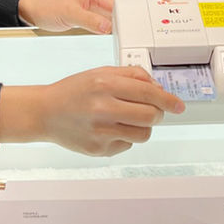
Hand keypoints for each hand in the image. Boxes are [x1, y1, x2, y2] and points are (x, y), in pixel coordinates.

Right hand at [0, 66, 184, 155]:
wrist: (45, 112)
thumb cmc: (75, 91)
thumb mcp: (101, 72)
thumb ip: (132, 75)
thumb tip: (159, 87)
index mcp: (105, 84)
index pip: (149, 93)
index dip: (168, 100)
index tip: (179, 106)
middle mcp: (103, 108)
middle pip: (151, 116)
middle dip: (158, 113)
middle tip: (153, 111)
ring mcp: (100, 132)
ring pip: (143, 134)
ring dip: (143, 127)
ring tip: (128, 119)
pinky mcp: (98, 150)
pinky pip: (127, 145)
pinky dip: (126, 137)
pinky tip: (110, 128)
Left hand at [18, 0, 113, 33]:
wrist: (38, 13)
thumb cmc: (49, 8)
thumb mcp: (69, 14)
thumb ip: (90, 20)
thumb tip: (107, 26)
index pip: (115, 4)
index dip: (122, 16)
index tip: (123, 29)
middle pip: (117, 12)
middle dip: (119, 24)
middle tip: (121, 36)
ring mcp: (95, 9)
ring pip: (112, 20)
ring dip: (114, 28)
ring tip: (116, 37)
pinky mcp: (92, 18)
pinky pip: (104, 25)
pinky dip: (107, 31)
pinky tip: (108, 36)